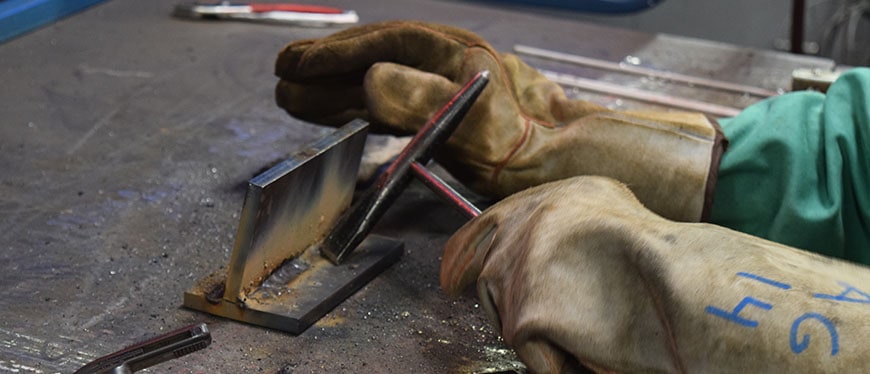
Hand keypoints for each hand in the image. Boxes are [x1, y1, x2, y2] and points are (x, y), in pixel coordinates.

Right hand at [275, 21, 723, 220]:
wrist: (589, 170)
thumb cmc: (544, 150)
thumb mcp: (483, 127)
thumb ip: (425, 101)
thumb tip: (369, 81)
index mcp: (455, 58)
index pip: (381, 47)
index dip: (332, 57)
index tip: (291, 67)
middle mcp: (453, 67)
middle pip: (378, 60)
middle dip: (328, 72)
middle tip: (282, 81)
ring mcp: (457, 91)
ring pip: (387, 83)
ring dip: (341, 91)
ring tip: (300, 99)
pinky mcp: (461, 119)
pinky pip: (404, 106)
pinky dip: (370, 110)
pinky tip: (354, 116)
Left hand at [441, 176, 869, 372]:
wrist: (686, 286)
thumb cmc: (665, 262)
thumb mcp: (607, 211)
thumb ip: (560, 222)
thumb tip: (522, 239)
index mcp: (546, 199)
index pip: (480, 228)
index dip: (464, 256)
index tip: (452, 277)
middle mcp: (523, 225)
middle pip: (488, 280)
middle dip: (513, 305)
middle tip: (563, 316)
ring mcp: (519, 268)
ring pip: (508, 320)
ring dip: (542, 332)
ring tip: (593, 323)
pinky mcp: (525, 312)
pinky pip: (531, 351)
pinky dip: (557, 358)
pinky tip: (592, 343)